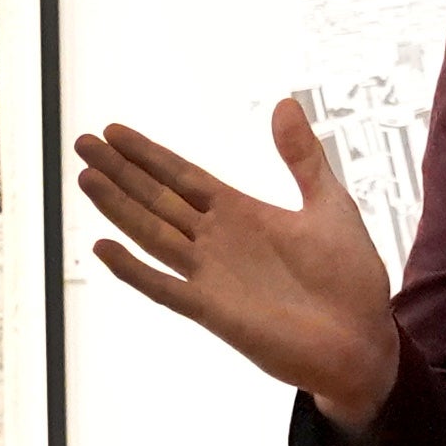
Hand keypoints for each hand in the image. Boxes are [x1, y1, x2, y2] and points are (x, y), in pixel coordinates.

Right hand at [78, 100, 401, 424]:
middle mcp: (218, 241)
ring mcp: (211, 276)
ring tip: (86, 177)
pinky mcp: (214, 312)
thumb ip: (302, 158)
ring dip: (119, 208)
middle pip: (157, 199)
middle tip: (83, 142)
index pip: (182, 177)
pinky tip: (103, 247)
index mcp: (242, 213)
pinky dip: (134, 269)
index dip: (148, 155)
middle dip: (120, 171)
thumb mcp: (330, 205)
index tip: (114, 132)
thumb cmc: (350, 279)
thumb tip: (284, 104)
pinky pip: (165, 288)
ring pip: (152, 234)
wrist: (363, 341)